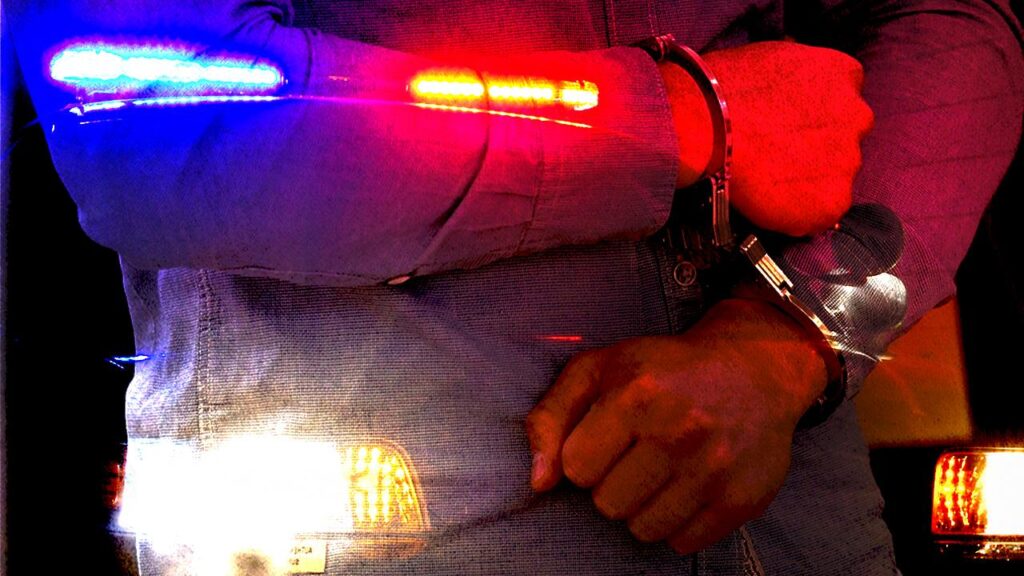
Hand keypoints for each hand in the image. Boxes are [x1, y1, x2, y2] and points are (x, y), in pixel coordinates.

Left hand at [526, 299, 827, 553]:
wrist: (755, 369)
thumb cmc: (663, 370)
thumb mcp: (597, 370)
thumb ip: (551, 418)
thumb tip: (539, 482)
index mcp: (636, 394)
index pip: (577, 469)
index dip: (587, 455)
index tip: (608, 436)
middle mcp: (678, 431)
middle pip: (608, 504)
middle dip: (614, 482)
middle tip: (639, 452)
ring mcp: (714, 468)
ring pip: (643, 530)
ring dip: (644, 506)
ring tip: (662, 469)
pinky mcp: (742, 499)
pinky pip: (683, 542)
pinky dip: (679, 521)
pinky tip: (689, 484)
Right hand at [661, 41, 873, 236]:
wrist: (705, 123)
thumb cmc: (722, 88)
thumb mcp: (776, 57)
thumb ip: (797, 80)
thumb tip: (785, 97)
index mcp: (844, 74)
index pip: (842, 100)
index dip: (813, 118)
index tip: (789, 126)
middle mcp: (857, 116)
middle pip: (842, 141)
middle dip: (815, 150)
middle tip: (775, 155)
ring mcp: (848, 161)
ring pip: (832, 178)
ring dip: (807, 181)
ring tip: (766, 177)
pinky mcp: (831, 202)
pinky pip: (820, 213)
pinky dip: (798, 212)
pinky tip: (769, 198)